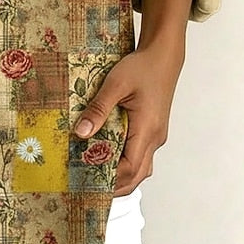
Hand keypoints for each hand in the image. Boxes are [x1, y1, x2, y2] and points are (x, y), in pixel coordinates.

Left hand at [72, 39, 184, 195]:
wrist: (163, 56)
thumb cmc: (141, 67)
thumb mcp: (116, 84)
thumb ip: (98, 109)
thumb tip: (80, 133)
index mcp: (147, 129)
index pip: (130, 168)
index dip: (110, 180)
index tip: (88, 183)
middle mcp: (155, 138)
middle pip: (137, 175)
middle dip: (115, 185)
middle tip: (89, 188)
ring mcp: (156, 135)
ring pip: (141, 167)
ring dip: (122, 176)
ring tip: (96, 176)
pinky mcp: (153, 130)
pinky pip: (141, 155)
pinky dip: (126, 163)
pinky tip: (109, 156)